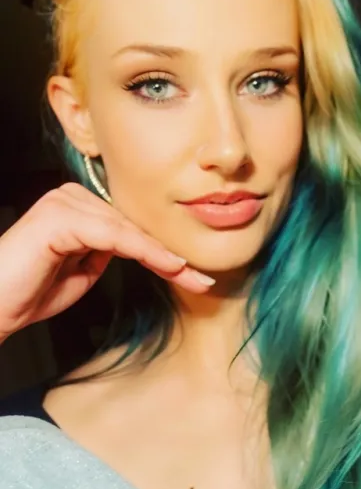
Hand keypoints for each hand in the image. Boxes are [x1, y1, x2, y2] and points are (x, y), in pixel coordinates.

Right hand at [0, 183, 213, 341]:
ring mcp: (64, 202)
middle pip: (133, 226)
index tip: (194, 274)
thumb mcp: (82, 273)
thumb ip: (107, 253)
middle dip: (169, 255)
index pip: (129, 227)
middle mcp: (71, 197)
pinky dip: (144, 251)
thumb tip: (137, 245)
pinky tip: (169, 265)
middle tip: (203, 278)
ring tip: (192, 276)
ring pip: (127, 229)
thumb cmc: (29, 292)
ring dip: (163, 255)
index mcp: (77, 208)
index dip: (163, 252)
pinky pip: (112, 235)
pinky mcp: (60, 216)